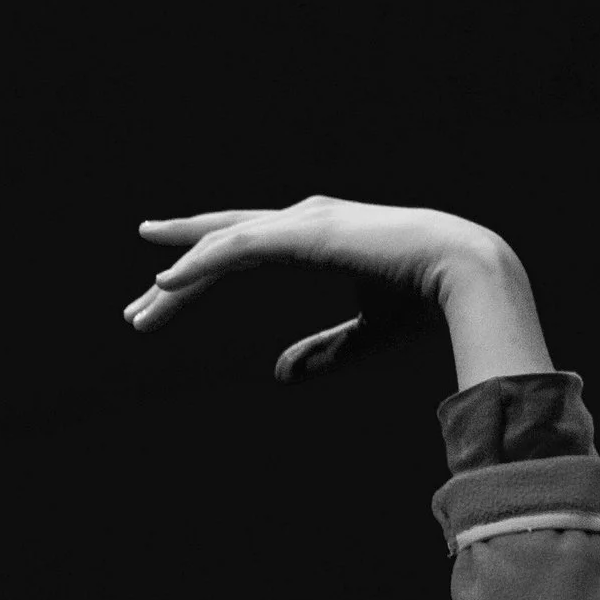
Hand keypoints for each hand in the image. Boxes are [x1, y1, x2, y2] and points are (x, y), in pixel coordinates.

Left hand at [126, 199, 551, 386]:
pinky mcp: (304, 233)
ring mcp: (302, 223)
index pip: (243, 255)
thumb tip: (278, 376)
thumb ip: (322, 353)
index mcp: (314, 241)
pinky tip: (168, 281)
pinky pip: (239, 247)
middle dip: (178, 274)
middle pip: (222, 247)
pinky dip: (201, 261)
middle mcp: (302, 223)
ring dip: (181, 277)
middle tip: (137, 307)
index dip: (202, 276)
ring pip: (222, 247)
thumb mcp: (361, 336)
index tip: (163, 297)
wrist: (462, 273)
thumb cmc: (425, 303)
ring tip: (143, 307)